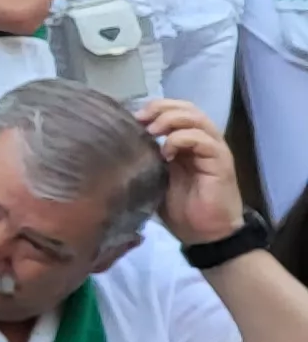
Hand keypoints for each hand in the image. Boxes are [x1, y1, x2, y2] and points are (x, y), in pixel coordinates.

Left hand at [141, 97, 250, 246]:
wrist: (204, 234)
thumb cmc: (179, 208)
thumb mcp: (155, 177)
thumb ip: (147, 156)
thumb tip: (120, 140)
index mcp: (187, 141)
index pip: (175, 109)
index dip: (154, 107)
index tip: (131, 117)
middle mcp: (203, 140)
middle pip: (187, 107)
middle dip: (161, 107)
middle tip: (141, 119)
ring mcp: (214, 150)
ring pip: (197, 118)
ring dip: (171, 119)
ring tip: (152, 131)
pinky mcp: (221, 162)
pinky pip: (204, 140)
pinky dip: (182, 139)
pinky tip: (166, 153)